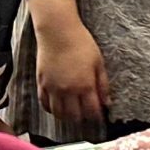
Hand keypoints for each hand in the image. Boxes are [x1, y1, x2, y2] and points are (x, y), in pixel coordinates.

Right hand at [33, 9, 110, 126]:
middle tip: (85, 115)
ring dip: (66, 116)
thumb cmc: (81, 43)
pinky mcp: (42, 83)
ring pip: (58, 113)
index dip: (96, 116)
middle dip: (82, 118)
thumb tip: (107, 102)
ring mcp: (53, 88)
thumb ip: (103, 85)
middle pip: (74, 116)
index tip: (98, 116)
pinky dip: (50, 109)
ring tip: (71, 113)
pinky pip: (44, 103)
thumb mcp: (98, 63)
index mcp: (85, 85)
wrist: (57, 31)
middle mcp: (68, 90)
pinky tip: (56, 107)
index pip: (91, 111)